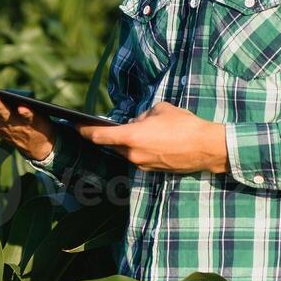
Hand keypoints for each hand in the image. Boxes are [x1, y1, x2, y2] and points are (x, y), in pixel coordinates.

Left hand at [74, 102, 228, 173]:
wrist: (206, 147)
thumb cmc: (184, 124)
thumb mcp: (160, 110)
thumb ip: (142, 116)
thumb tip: (136, 123)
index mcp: (132, 137)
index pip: (99, 136)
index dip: (85, 131)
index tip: (75, 126)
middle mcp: (133, 154)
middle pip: (111, 145)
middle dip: (106, 136)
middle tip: (98, 126)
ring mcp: (142, 164)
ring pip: (125, 152)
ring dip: (124, 143)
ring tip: (129, 131)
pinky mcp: (152, 170)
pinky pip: (137, 158)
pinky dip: (136, 149)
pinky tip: (145, 140)